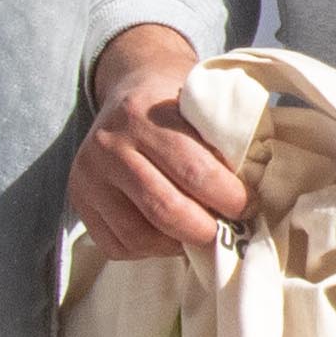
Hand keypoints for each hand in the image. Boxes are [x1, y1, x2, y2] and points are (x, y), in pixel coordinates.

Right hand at [71, 24, 249, 252]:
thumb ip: (222, 138)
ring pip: (140, 235)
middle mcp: (109, 146)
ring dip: (177, 243)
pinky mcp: (79, 202)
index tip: (248, 205)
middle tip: (228, 230)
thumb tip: (256, 189)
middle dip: (206, 229)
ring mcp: (88, 177)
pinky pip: (118, 246)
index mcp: (144, 116)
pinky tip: (167, 234)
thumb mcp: (199, 103)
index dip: (228, 197)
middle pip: (165, 210)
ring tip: (199, 232)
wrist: (127, 87)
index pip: (193, 172)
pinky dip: (150, 249)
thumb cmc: (176, 102)